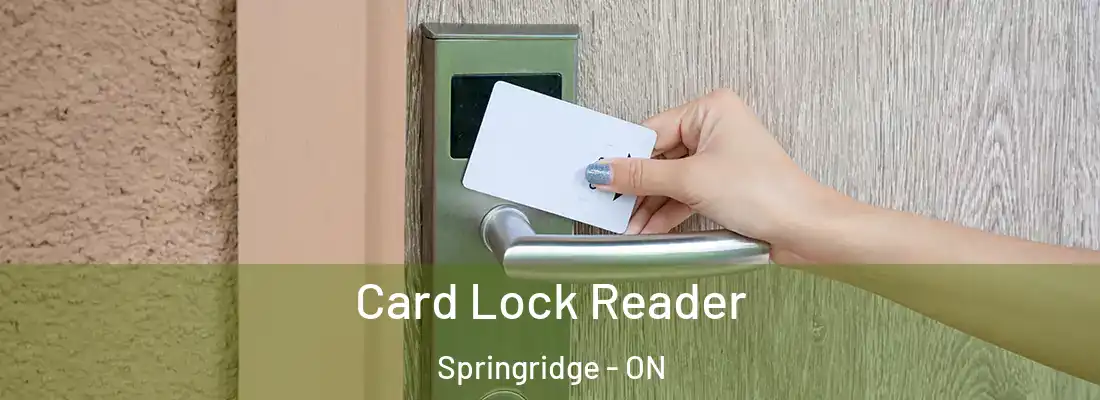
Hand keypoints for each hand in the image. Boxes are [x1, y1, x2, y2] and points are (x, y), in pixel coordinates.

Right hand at [584, 89, 847, 262]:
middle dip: (636, 187)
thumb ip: (642, 177)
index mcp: (711, 110)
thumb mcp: (691, 181)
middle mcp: (716, 129)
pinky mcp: (723, 184)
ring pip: (670, 179)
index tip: (599, 175)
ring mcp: (720, 158)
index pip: (652, 131)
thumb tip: (605, 171)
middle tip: (609, 204)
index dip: (625, 157)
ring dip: (649, 204)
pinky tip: (647, 227)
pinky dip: (667, 211)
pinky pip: (684, 193)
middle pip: (659, 157)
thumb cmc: (767, 192)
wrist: (804, 228)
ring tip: (627, 224)